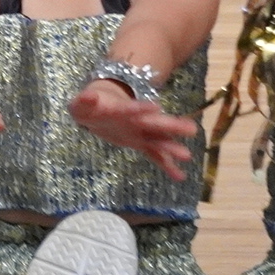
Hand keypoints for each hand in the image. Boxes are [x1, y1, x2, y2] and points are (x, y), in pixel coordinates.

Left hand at [66, 77, 201, 181]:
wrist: (97, 110)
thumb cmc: (91, 105)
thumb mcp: (83, 103)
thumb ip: (85, 101)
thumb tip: (89, 98)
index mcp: (122, 109)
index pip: (132, 108)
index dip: (141, 108)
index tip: (156, 107)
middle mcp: (136, 120)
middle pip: (155, 122)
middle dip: (171, 125)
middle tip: (192, 128)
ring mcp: (140, 133)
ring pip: (158, 139)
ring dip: (171, 147)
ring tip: (187, 156)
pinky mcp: (139, 144)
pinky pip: (155, 155)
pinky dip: (166, 165)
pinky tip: (180, 176)